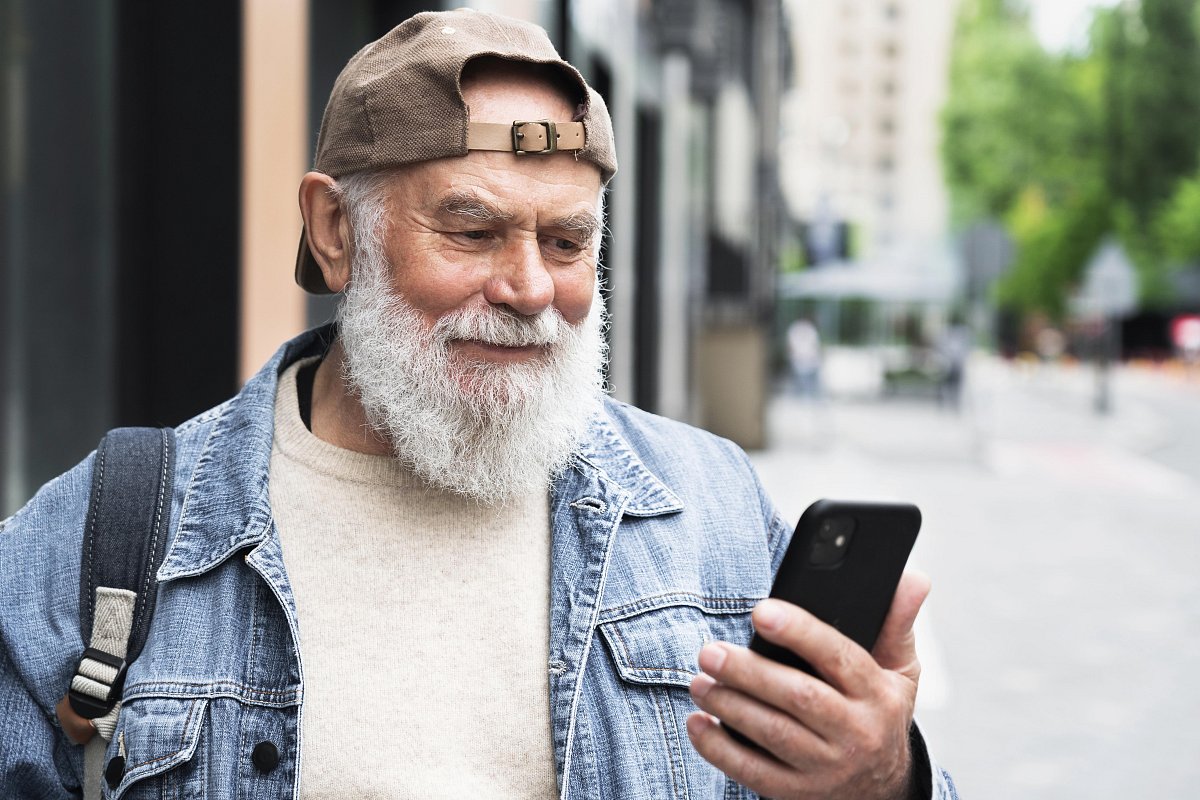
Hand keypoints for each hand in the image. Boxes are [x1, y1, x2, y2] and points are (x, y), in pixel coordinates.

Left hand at [686, 571, 930, 799]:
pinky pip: (754, 773)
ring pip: (773, 734)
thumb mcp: (900, 670)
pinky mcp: (799, 792)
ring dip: (729, 707)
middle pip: (799, 698)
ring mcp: (827, 767)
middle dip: (749, 673)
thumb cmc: (881, 711)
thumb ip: (897, 622)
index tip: (761, 612)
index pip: (839, 657)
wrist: (885, 788)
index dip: (799, 632)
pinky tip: (698, 724)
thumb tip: (912, 578)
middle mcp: (856, 733)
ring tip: (699, 682)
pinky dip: (720, 750)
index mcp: (878, 695)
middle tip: (710, 652)